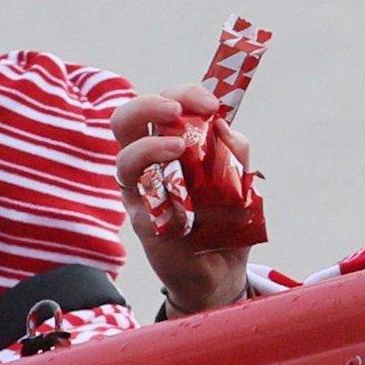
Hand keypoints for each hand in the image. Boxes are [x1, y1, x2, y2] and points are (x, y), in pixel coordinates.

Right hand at [111, 86, 251, 314]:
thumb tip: (224, 127)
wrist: (223, 269)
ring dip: (150, 147)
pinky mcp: (144, 223)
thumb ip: (234, 151)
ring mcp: (142, 194)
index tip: (212, 103)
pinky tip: (183, 200)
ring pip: (124, 161)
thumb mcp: (240, 178)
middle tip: (176, 111)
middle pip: (126, 123)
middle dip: (148, 106)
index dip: (184, 95)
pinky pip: (140, 203)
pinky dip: (162, 194)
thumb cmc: (226, 217)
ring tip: (179, 148)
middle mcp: (149, 165)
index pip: (165, 106)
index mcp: (171, 145)